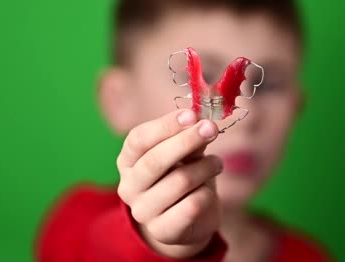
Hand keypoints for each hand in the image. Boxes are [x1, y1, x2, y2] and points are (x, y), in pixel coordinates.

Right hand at [116, 109, 222, 257]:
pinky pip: (192, 206)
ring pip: (179, 182)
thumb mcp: (184, 153)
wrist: (186, 221)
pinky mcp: (162, 230)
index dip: (166, 125)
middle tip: (211, 129)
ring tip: (217, 163)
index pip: (139, 139)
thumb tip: (202, 121)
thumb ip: (188, 137)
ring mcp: (143, 211)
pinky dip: (207, 192)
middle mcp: (129, 186)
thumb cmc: (182, 176)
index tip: (192, 114)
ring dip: (205, 167)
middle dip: (186, 141)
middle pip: (155, 160)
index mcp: (127, 160)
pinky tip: (209, 190)